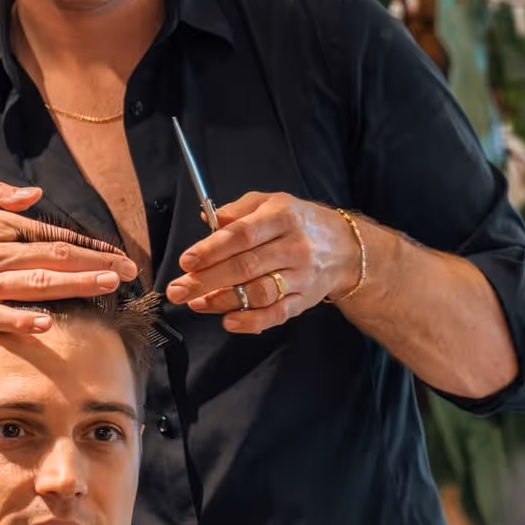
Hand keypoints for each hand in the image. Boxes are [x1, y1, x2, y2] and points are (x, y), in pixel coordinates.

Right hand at [0, 183, 137, 336]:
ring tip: (107, 287)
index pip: (52, 235)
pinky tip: (48, 322)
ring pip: (37, 283)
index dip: (88, 246)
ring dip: (75, 285)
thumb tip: (36, 193)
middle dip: (96, 265)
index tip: (116, 255)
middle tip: (128, 272)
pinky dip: (23, 318)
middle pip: (54, 258)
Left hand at [164, 192, 361, 333]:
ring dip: (223, 301)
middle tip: (178, 290)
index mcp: (282, 218)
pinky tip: (228, 321)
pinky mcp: (305, 300)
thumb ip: (239, 209)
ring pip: (259, 293)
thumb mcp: (273, 202)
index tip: (187, 261)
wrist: (347, 248)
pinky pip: (277, 314)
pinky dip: (252, 321)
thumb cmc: (300, 222)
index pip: (243, 235)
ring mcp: (301, 276)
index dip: (213, 249)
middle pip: (246, 267)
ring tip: (196, 303)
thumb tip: (208, 219)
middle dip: (207, 280)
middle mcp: (294, 247)